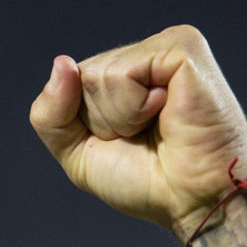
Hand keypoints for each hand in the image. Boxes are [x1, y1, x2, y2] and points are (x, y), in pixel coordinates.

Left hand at [29, 25, 246, 241]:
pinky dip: (133, 107)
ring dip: (120, 117)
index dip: (85, 125)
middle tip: (146, 136)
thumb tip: (61, 62)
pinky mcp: (182, 47)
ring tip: (160, 127)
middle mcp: (147, 54)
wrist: (195, 200)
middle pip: (79, 78)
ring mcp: (166, 46)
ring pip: (96, 75)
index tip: (127, 141)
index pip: (69, 84)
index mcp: (127, 73)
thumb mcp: (78, 152)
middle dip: (101, 121)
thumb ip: (50, 113)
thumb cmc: (147, 180)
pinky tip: (168, 113)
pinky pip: (121, 73)